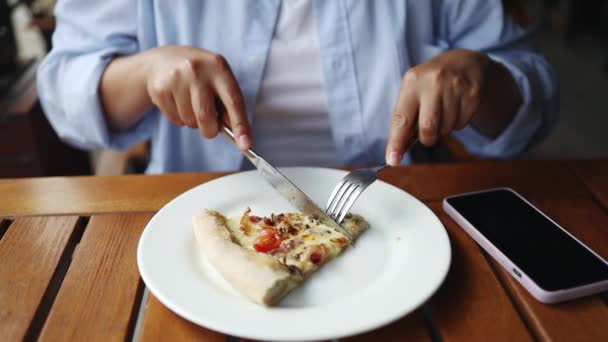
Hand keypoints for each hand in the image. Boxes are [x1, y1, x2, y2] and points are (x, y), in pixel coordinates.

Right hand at [143, 46, 250, 148]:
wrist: (162, 60)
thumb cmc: (199, 74)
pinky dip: (180, 119)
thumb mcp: (218, 78)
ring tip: (191, 105)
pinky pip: (176, 120)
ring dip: (194, 122)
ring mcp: (176, 79)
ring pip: (190, 122)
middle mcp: (197, 70)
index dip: (241, 125)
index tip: (245, 145)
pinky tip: (178, 102)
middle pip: (206, 117)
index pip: (233, 101)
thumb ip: (229, 102)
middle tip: (210, 126)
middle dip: (210, 130)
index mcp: (218, 66)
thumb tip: (238, 134)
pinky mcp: (160, 89)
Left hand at [385, 49, 520, 164]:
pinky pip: (461, 124)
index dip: (396, 142)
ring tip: (444, 110)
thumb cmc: (431, 83)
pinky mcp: (473, 94)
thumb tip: (397, 150)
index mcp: (412, 81)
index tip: (392, 160)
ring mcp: (455, 87)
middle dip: (427, 138)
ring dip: (443, 128)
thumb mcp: (413, 91)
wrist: (465, 62)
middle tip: (428, 132)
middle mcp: (433, 82)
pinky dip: (457, 122)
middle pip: (428, 128)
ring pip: (446, 129)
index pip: (401, 118)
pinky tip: (456, 107)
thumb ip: (405, 118)